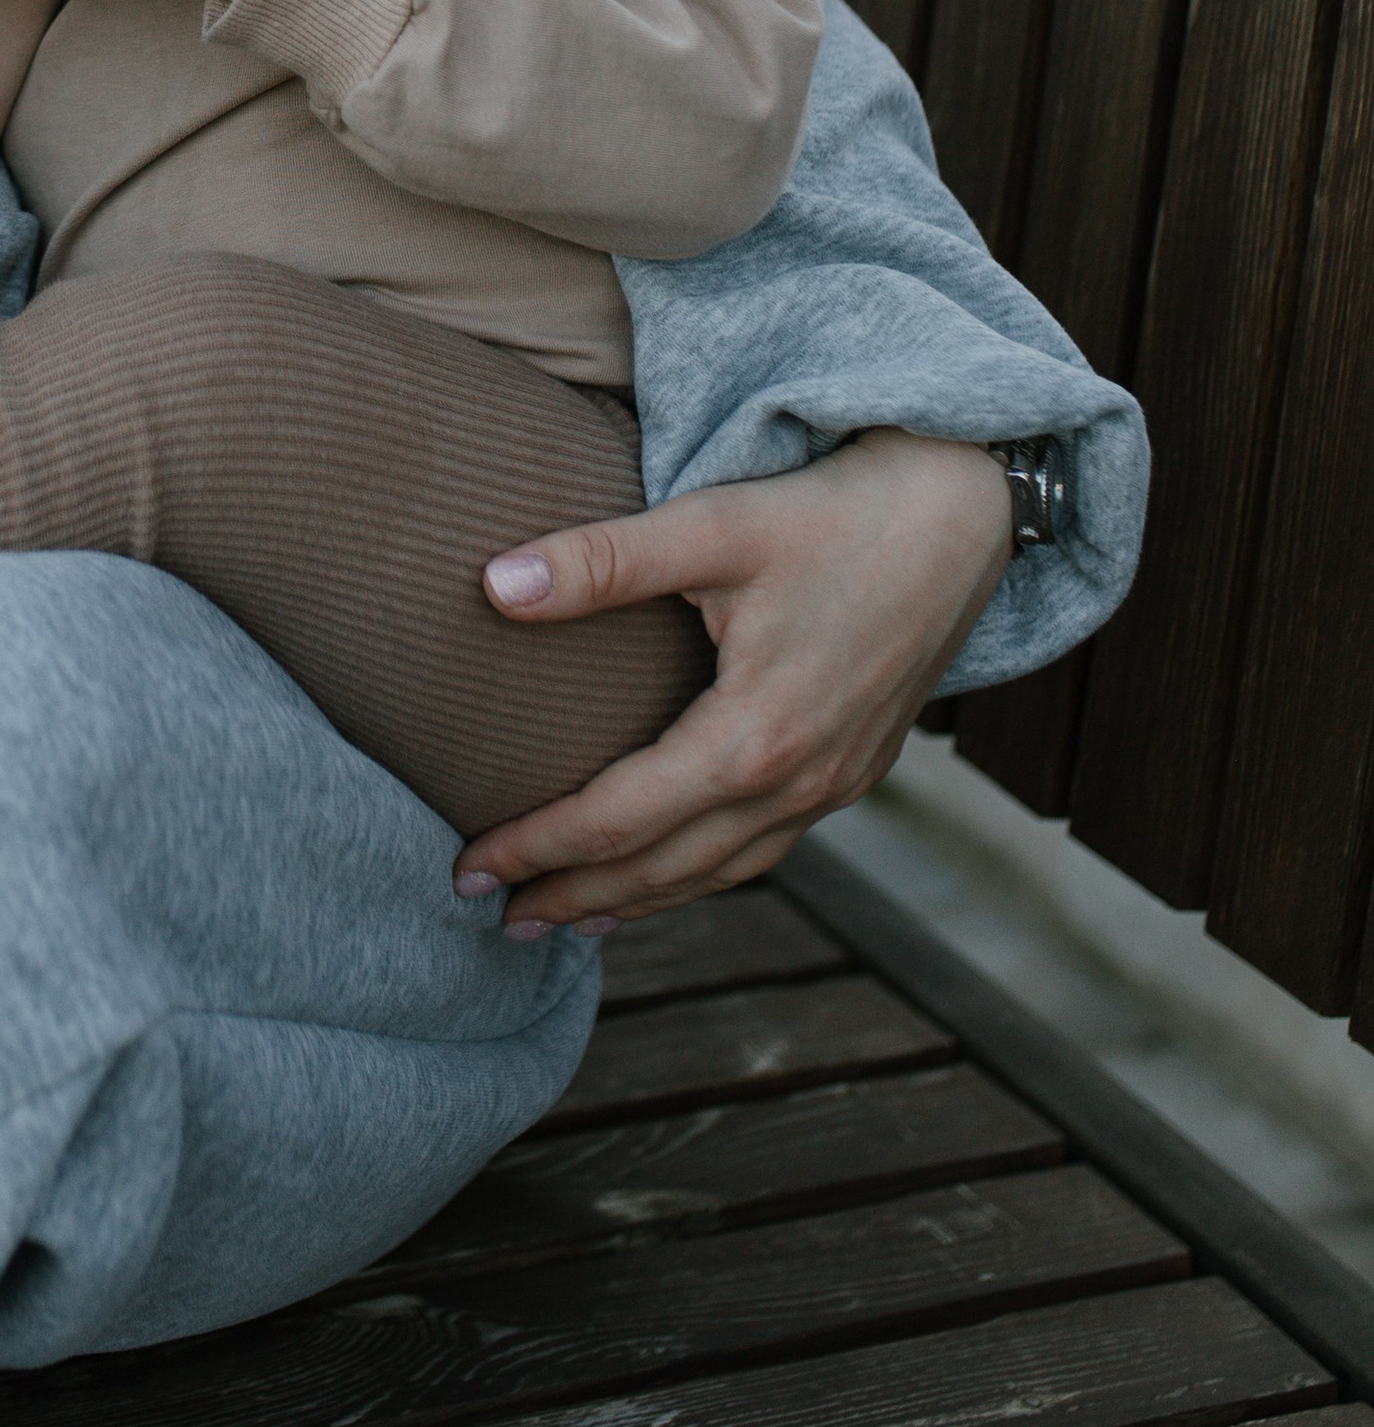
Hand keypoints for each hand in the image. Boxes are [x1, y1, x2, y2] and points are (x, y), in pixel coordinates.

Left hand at [451, 430, 1014, 929]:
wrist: (961, 510)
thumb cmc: (832, 510)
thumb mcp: (712, 526)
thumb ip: (601, 561)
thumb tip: (491, 586)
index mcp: (754, 738)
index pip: (616, 819)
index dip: (535, 846)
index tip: (465, 865)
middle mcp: (798, 784)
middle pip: (663, 867)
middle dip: (573, 895)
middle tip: (491, 916)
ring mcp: (834, 785)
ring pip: (718, 872)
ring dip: (637, 900)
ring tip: (567, 916)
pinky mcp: (855, 769)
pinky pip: (763, 850)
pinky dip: (702, 874)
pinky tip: (670, 870)